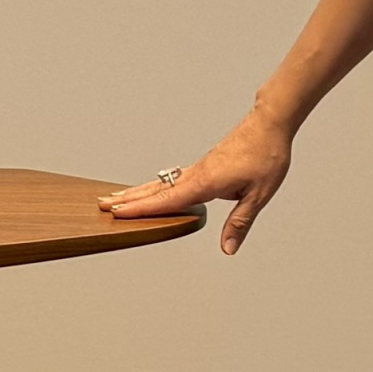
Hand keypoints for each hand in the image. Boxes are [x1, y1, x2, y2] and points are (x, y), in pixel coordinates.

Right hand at [101, 104, 293, 255]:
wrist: (270, 123)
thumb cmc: (266, 154)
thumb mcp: (259, 195)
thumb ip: (240, 222)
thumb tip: (228, 248)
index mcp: (206, 182)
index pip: (167, 199)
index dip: (141, 209)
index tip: (117, 213)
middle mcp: (197, 173)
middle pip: (156, 189)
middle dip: (129, 199)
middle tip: (102, 205)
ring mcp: (199, 167)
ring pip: (162, 182)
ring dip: (138, 191)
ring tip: (116, 197)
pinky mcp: (205, 164)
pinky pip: (173, 178)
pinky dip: (156, 185)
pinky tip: (153, 188)